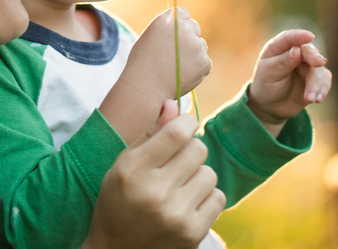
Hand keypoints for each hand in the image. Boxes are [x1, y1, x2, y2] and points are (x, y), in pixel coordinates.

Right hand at [83, 100, 225, 248]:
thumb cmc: (119, 201)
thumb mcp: (124, 164)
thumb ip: (150, 133)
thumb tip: (174, 103)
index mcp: (133, 170)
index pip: (177, 132)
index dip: (187, 122)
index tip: (184, 126)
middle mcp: (155, 192)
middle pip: (198, 149)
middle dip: (190, 150)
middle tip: (176, 162)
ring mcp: (176, 216)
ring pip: (209, 173)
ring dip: (198, 176)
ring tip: (179, 187)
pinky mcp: (192, 234)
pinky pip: (218, 198)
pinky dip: (206, 198)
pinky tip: (187, 204)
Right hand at [99, 8, 210, 143]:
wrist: (145, 87)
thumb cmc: (142, 62)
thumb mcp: (150, 36)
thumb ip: (168, 28)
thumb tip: (184, 27)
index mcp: (169, 19)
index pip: (183, 13)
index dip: (178, 25)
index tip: (173, 36)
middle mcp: (185, 29)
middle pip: (195, 27)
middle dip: (188, 37)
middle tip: (176, 53)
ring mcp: (197, 45)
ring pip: (201, 45)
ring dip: (193, 53)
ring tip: (175, 67)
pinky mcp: (204, 62)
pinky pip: (204, 61)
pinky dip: (197, 68)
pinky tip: (182, 75)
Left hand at [246, 30, 330, 136]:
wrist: (271, 105)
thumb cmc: (266, 85)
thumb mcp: (269, 74)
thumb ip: (283, 62)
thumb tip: (297, 50)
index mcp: (279, 47)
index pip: (289, 38)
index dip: (299, 36)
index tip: (309, 36)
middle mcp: (296, 52)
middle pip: (309, 51)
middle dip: (314, 57)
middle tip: (319, 63)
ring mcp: (307, 65)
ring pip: (318, 69)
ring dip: (316, 83)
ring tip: (309, 99)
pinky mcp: (316, 78)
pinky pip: (325, 81)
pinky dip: (322, 89)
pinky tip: (317, 100)